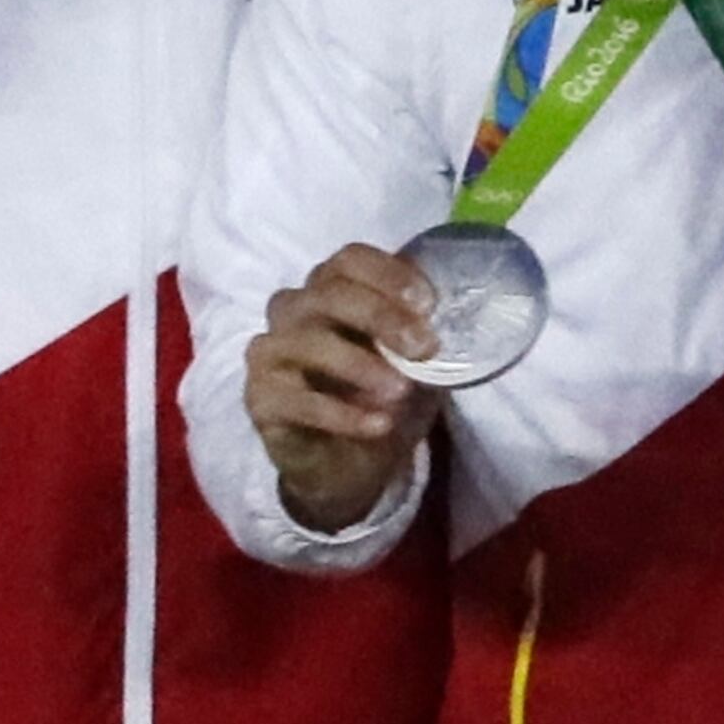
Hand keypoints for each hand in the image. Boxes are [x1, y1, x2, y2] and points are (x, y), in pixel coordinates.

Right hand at [242, 243, 449, 534]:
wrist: (349, 464)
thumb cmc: (380, 397)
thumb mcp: (414, 365)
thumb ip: (426, 338)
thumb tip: (462, 320)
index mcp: (331, 289)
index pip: (349, 260)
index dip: (387, 274)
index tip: (428, 302)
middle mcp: (293, 310)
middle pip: (328, 294)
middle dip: (380, 316)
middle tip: (424, 348)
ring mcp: (270, 352)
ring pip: (306, 342)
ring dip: (359, 365)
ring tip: (399, 391)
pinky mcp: (260, 398)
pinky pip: (296, 399)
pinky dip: (341, 412)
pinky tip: (377, 424)